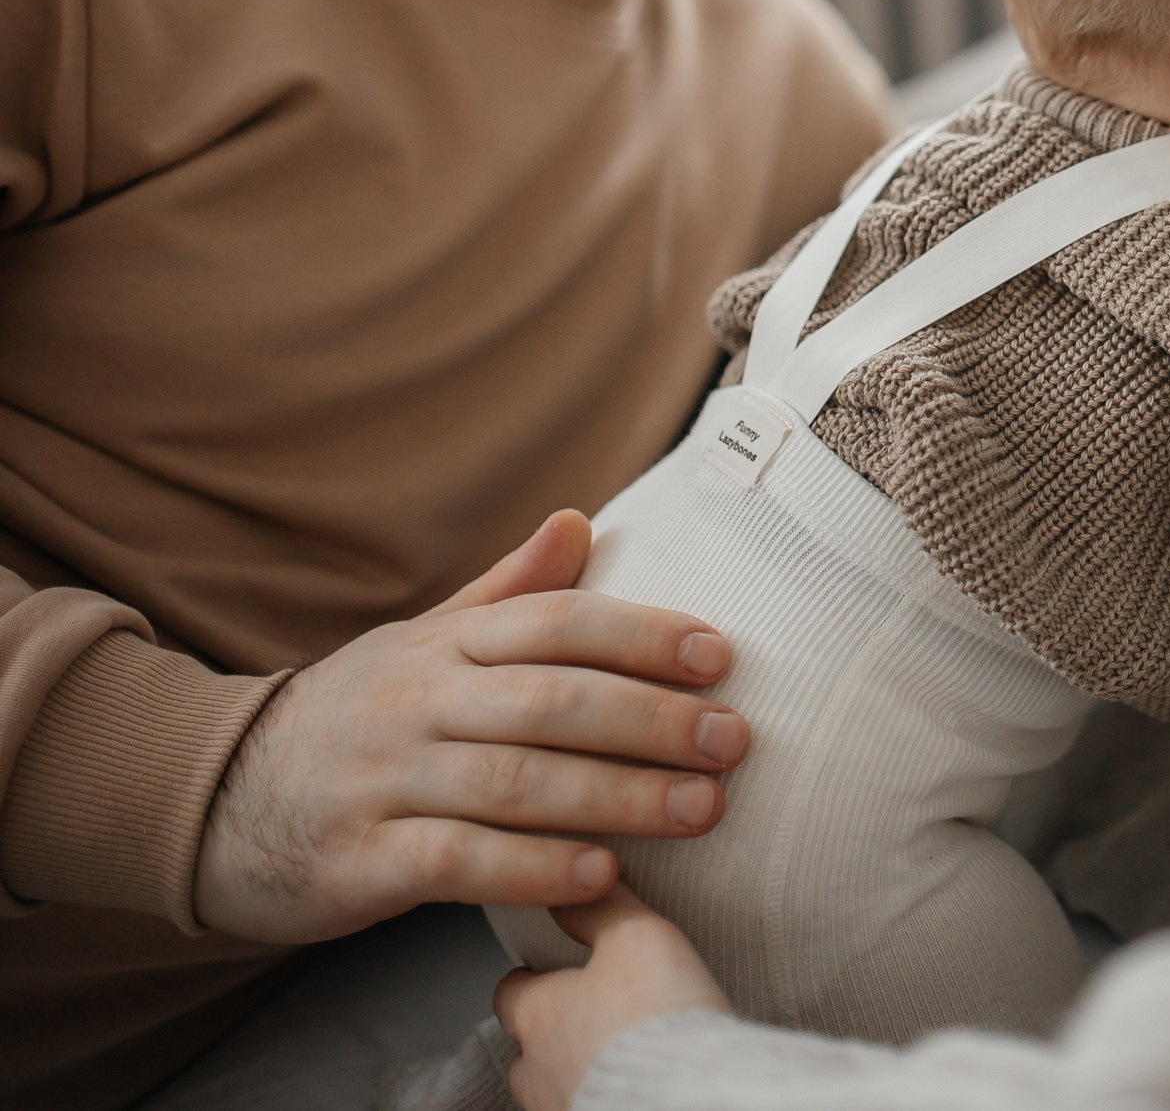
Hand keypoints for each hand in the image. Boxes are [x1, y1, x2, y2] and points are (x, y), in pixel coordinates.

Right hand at [195, 512, 750, 942]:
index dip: (642, 634)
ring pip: (515, 781)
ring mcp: (384, 780)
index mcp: (443, 644)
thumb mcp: (422, 640)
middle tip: (733, 742)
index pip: (555, 623)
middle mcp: (417, 702)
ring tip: (701, 811)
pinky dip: (531, 866)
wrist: (210, 798)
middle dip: (652, 721)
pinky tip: (598, 875)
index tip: (719, 656)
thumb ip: (508, 593)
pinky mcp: (358, 859)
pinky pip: (455, 861)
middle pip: (550, 702)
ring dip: (618, 797)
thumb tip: (580, 521)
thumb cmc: (354, 716)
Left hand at [495, 885, 729, 1110]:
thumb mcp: (636, 937)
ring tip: (613, 1060)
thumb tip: (575, 884)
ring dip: (574, 1075)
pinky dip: (600, 1100)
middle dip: (548, 1038)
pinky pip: (586, 1110)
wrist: (685, 1098)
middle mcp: (538, 1070)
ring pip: (552, 1091)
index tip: (549, 969)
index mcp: (540, 1014)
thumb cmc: (654, 1016)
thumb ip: (600, 910)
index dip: (530, 979)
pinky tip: (633, 1091)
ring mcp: (561, 1110)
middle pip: (524, 1054)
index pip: (511, 992)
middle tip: (586, 1019)